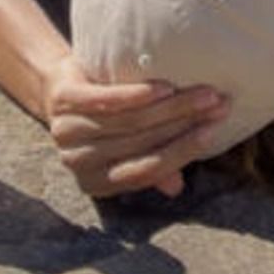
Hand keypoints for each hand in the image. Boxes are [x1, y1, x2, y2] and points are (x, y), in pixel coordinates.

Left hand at [41, 57, 229, 200]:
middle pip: (142, 143)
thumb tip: (177, 188)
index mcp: (95, 182)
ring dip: (171, 108)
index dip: (182, 152)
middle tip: (218, 104)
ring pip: (128, 123)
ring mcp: (68, 132)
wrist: (55, 85)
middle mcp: (79, 161)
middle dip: (186, 123)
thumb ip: (151, 165)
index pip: (145, 171)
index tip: (213, 131)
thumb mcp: (126, 146)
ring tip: (202, 92)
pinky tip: (163, 87)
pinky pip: (103, 101)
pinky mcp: (64, 101)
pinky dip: (135, 96)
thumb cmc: (102, 119)